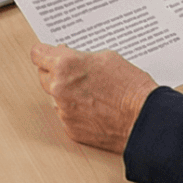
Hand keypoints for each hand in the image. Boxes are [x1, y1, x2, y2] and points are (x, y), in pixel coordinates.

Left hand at [31, 44, 156, 152]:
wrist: (145, 119)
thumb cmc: (131, 87)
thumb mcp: (107, 57)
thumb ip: (80, 57)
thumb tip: (67, 57)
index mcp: (66, 65)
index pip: (37, 54)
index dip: (44, 53)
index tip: (47, 54)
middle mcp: (59, 88)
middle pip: (43, 76)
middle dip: (55, 72)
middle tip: (74, 73)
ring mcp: (63, 110)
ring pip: (55, 97)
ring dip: (66, 93)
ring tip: (91, 93)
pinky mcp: (70, 129)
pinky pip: (65, 115)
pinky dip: (75, 111)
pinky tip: (94, 109)